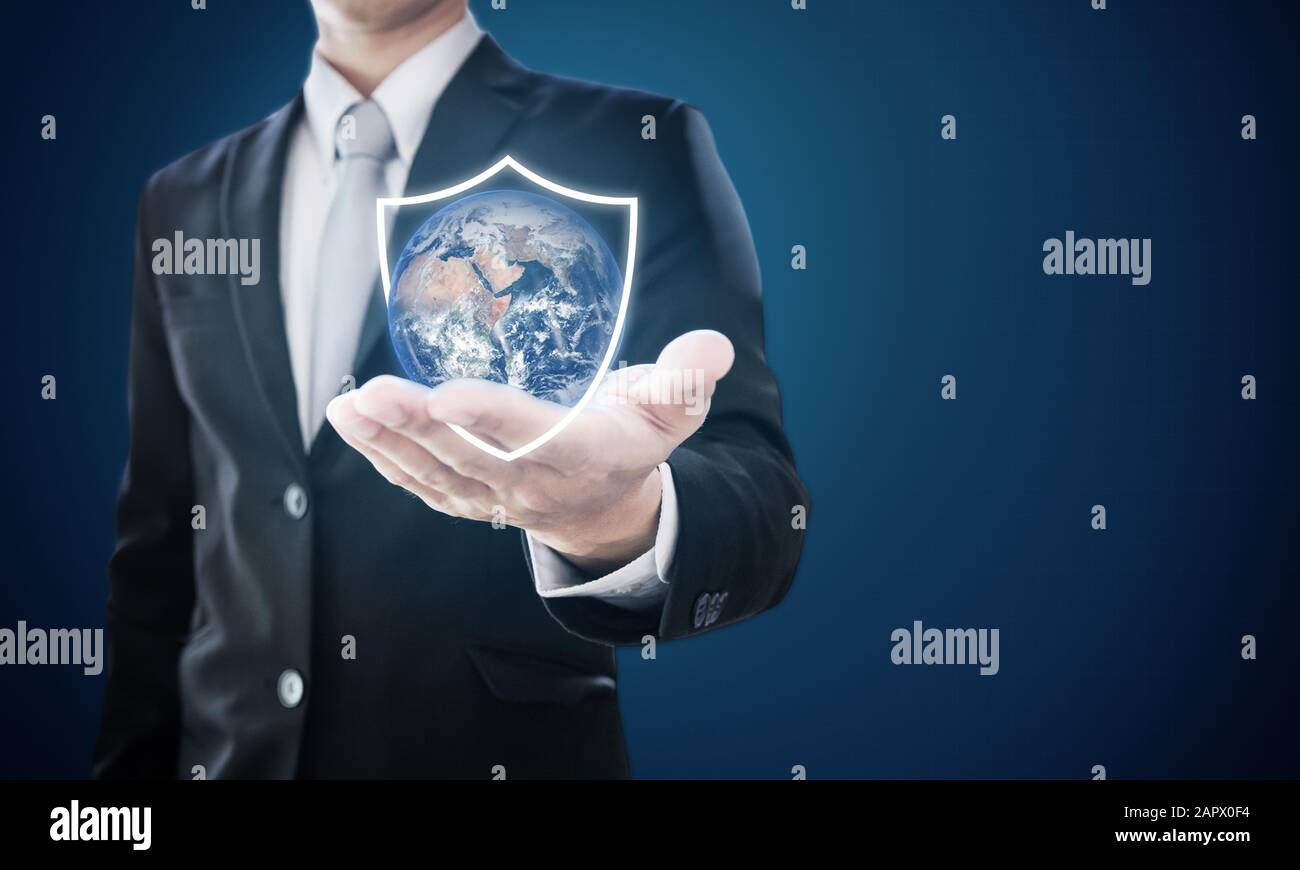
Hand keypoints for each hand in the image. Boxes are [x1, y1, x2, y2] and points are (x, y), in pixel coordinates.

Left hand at [326, 330, 734, 573]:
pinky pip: (420, 484)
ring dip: (389, 442)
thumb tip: (710, 347)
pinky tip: (352, 423)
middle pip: (471, 459)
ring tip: (350, 405)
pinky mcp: (467, 499)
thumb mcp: (670, 414)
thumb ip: (686, 380)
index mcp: (584, 455)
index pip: (537, 437)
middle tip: (374, 392)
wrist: (605, 512)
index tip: (449, 393)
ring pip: (436, 474)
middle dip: (420, 428)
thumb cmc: (632, 443)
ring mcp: (495, 498)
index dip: (493, 418)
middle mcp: (533, 483)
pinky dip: (384, 458)